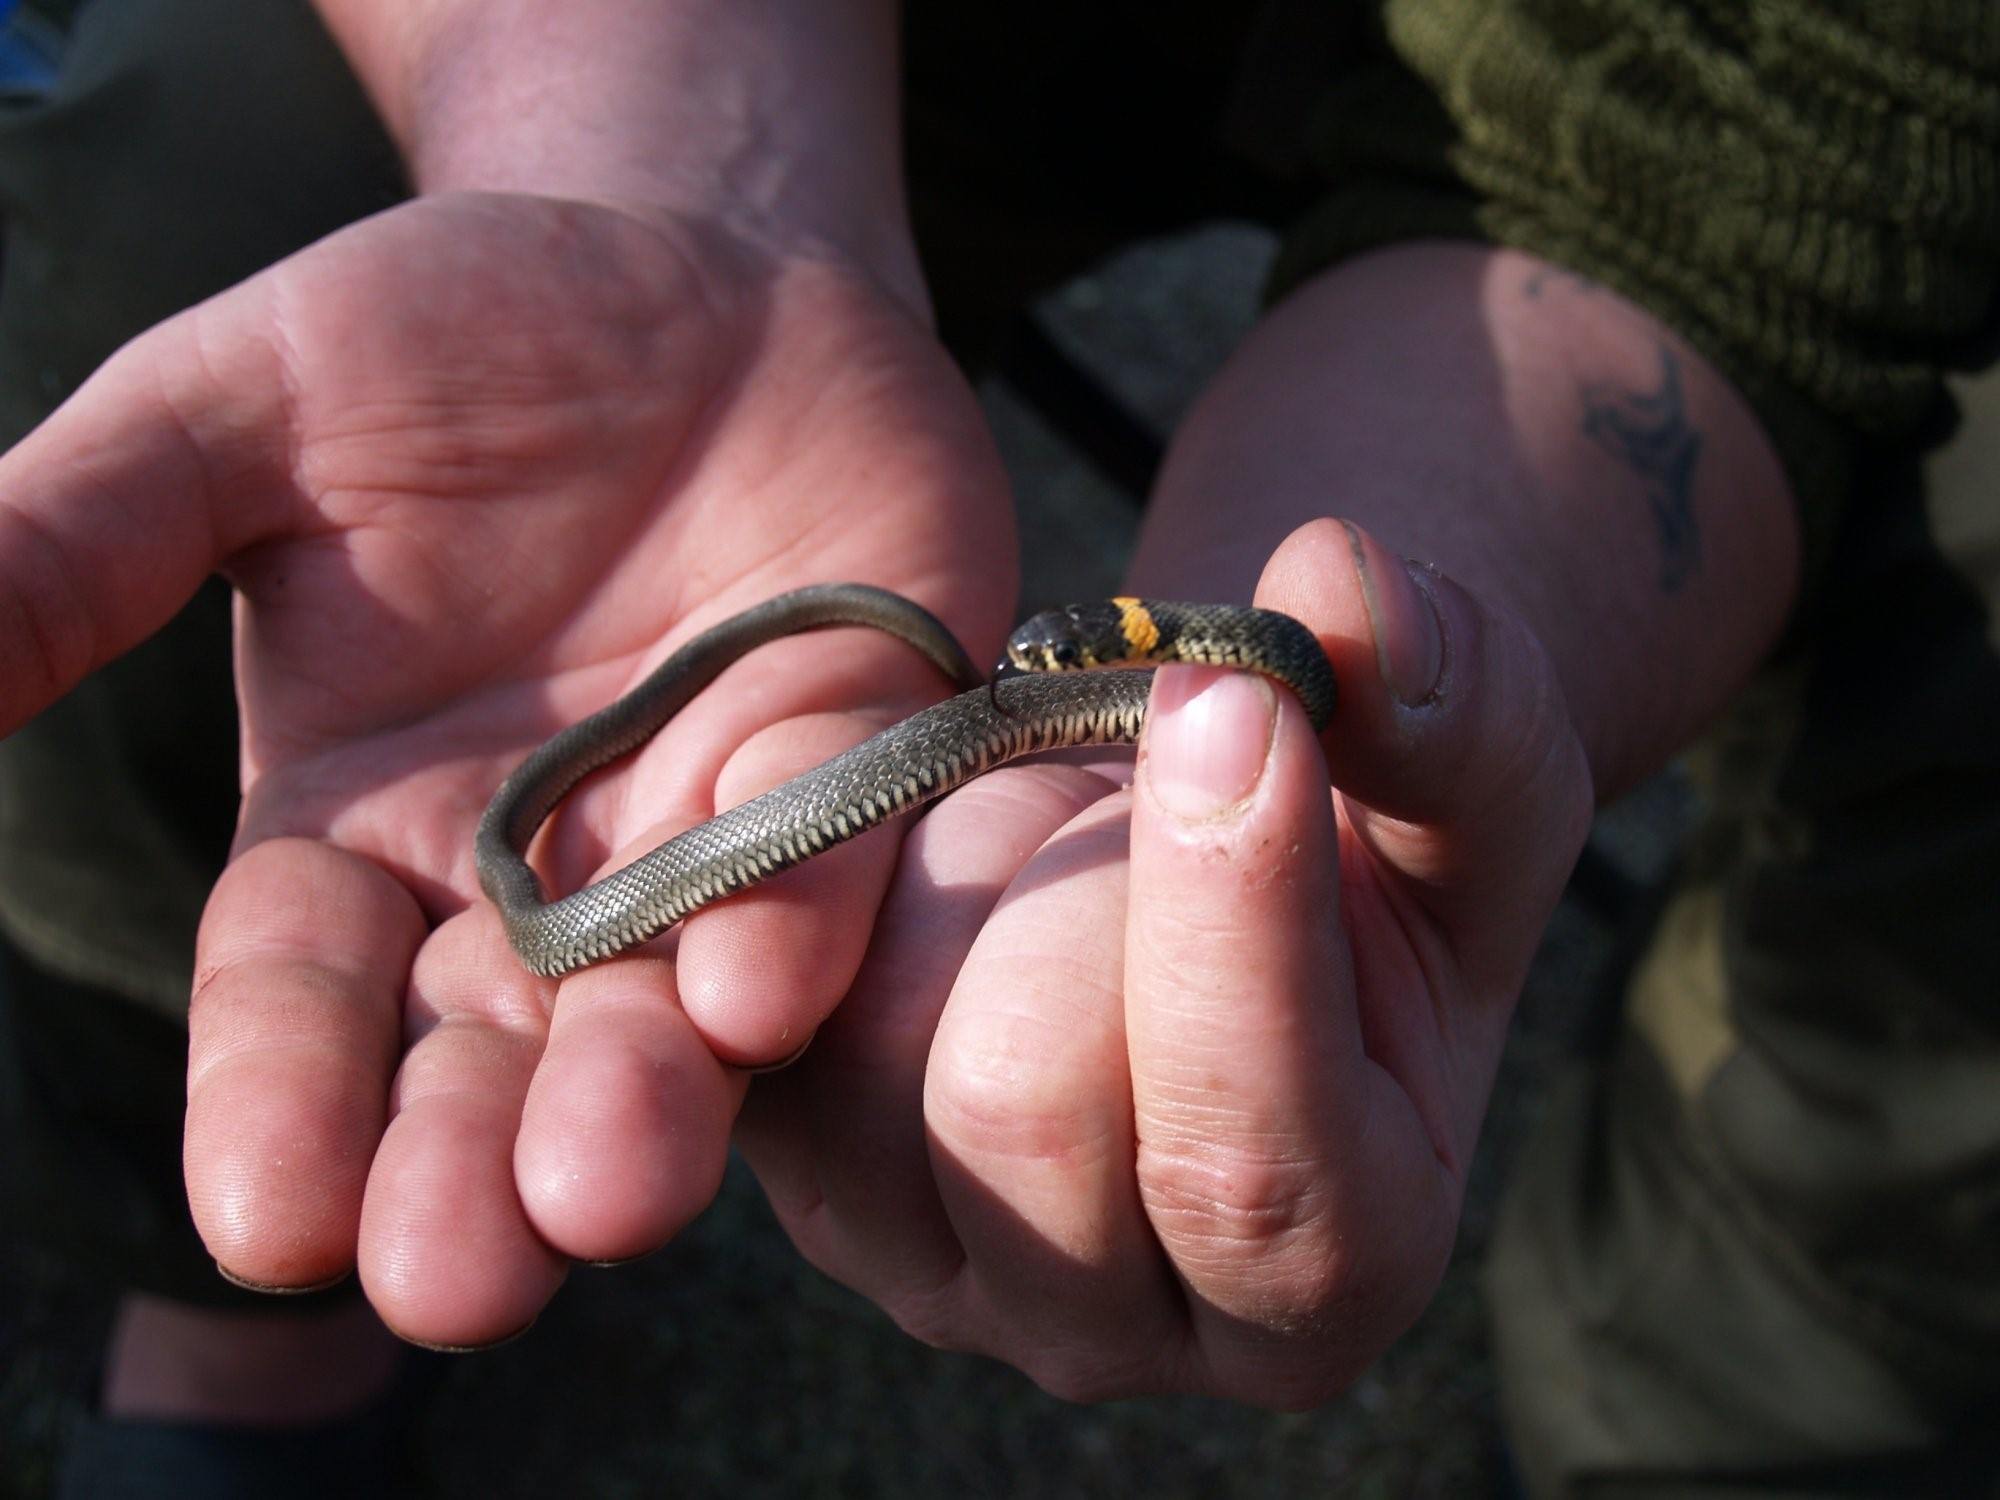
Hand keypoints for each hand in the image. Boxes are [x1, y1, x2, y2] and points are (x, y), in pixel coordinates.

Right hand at [0, 190, 1014, 1342]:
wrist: (697, 268)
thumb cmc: (458, 337)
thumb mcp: (245, 414)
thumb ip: (84, 541)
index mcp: (360, 824)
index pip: (297, 996)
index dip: (278, 1103)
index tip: (269, 1218)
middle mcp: (531, 875)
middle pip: (482, 1057)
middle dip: (466, 1171)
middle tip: (453, 1280)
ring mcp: (702, 837)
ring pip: (662, 1012)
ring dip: (639, 1110)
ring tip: (603, 1199)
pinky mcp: (857, 771)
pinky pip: (826, 866)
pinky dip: (795, 931)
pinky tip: (753, 992)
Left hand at [734, 520, 1592, 1403]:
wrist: (1207, 858)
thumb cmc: (1370, 839)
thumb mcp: (1466, 771)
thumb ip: (1449, 705)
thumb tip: (1341, 585)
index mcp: (1329, 1266)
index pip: (1250, 1167)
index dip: (1230, 921)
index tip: (1231, 701)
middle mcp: (1116, 1321)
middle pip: (1022, 1112)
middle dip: (1070, 882)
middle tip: (1129, 777)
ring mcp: (934, 1261)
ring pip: (861, 1059)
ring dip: (955, 866)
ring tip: (1050, 820)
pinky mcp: (808, 1172)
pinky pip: (751, 1016)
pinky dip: (838, 876)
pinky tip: (941, 841)